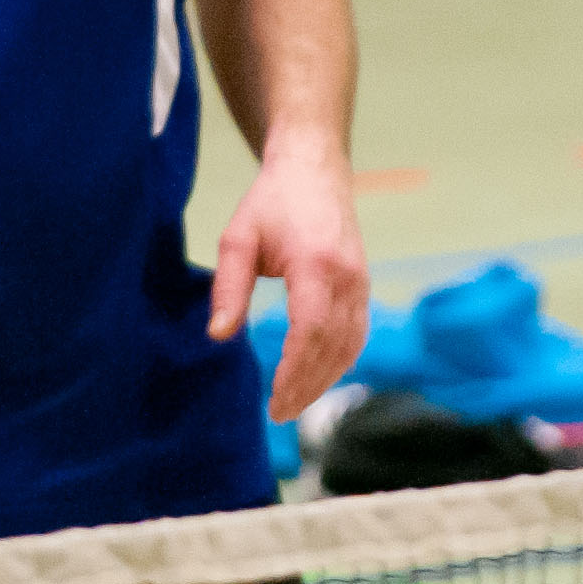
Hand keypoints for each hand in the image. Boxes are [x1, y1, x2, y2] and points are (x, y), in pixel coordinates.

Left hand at [205, 140, 367, 419]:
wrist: (315, 169)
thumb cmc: (272, 202)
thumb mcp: (238, 237)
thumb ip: (229, 287)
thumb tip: (219, 336)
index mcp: (316, 263)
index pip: (311, 330)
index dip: (294, 370)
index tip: (273, 398)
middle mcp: (347, 277)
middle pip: (333, 346)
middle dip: (307, 386)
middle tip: (278, 414)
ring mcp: (361, 282)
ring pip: (350, 346)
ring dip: (325, 380)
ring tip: (294, 404)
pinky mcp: (363, 286)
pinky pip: (357, 334)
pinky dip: (339, 363)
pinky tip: (317, 379)